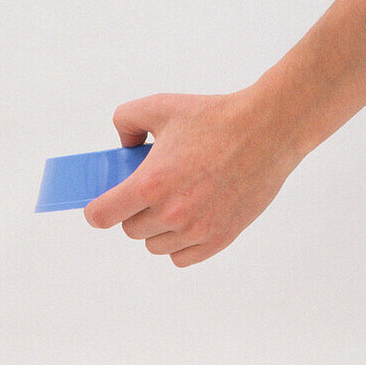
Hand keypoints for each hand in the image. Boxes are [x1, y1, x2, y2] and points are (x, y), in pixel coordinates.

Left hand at [84, 88, 300, 265]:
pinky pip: (180, 258)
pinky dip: (180, 245)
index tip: (101, 208)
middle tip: (151, 193)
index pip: (103, 216)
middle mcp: (171, 212)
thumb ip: (127, 120)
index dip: (97, 212)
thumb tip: (120, 147)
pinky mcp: (217, 240)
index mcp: (151, 183)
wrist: (268, 130)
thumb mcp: (162, 106)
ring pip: (155, 246)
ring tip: (175, 204)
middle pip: (130, 230)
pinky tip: (189, 222)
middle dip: (135, 212)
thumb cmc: (217, 118)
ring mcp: (195, 230)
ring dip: (158, 230)